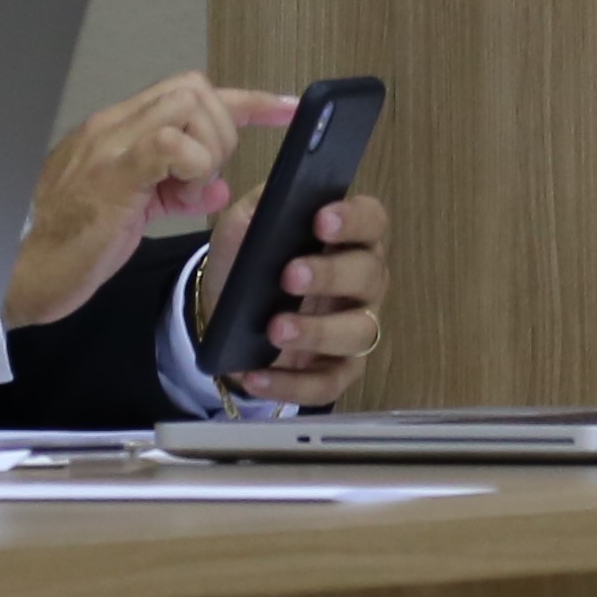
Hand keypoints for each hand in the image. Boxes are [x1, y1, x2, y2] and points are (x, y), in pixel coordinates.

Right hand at [2, 74, 288, 329]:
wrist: (25, 271)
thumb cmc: (75, 243)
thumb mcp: (134, 210)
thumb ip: (174, 190)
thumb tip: (215, 184)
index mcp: (117, 129)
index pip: (189, 92)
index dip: (246, 99)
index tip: (288, 108)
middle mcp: (113, 125)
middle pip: (196, 88)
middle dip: (223, 129)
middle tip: (207, 178)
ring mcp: (111, 145)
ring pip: (188, 106)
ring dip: (209, 148)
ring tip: (188, 191)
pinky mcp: (114, 174)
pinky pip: (171, 144)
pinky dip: (193, 165)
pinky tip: (184, 195)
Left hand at [191, 186, 391, 409]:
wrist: (224, 315)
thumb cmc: (248, 263)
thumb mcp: (243, 229)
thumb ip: (256, 213)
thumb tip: (267, 211)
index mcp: (348, 239)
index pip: (371, 221)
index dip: (354, 219)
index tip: (320, 220)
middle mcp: (363, 284)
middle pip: (370, 275)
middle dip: (332, 274)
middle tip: (289, 275)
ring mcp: (354, 329)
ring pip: (358, 332)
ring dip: (318, 331)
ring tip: (274, 329)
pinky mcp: (338, 371)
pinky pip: (328, 384)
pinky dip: (292, 384)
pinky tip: (256, 375)